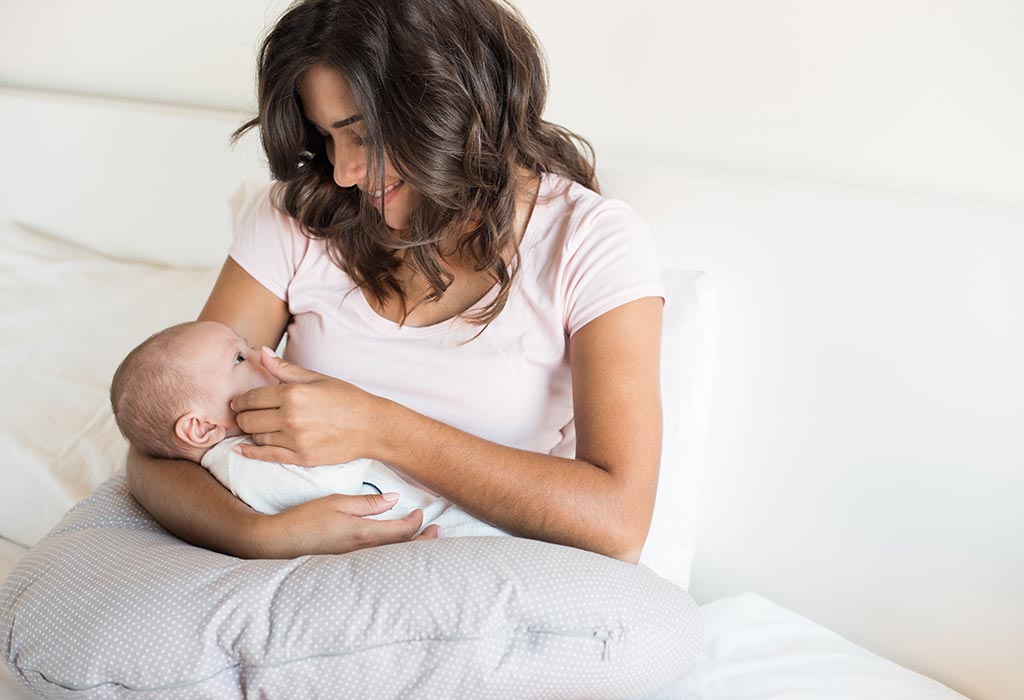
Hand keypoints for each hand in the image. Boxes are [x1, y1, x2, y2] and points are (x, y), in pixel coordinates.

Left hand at [231, 347, 386, 465]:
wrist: (372, 426)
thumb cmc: (347, 399)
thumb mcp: (317, 378)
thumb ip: (285, 369)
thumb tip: (261, 352)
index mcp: (293, 393)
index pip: (252, 398)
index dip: (241, 400)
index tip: (238, 402)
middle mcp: (291, 417)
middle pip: (249, 419)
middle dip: (242, 416)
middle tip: (243, 415)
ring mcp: (295, 439)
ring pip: (256, 438)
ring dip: (251, 433)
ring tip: (254, 428)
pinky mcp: (301, 457)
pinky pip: (267, 456)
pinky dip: (251, 452)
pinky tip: (242, 449)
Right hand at [251, 492, 440, 557]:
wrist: (277, 543)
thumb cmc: (304, 519)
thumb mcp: (336, 502)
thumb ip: (366, 503)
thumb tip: (393, 499)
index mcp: (363, 533)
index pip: (401, 532)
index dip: (416, 523)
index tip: (420, 513)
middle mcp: (363, 552)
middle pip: (403, 550)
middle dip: (423, 541)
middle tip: (436, 531)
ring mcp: (355, 562)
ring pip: (393, 557)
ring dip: (411, 548)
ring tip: (423, 538)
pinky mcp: (347, 565)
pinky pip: (379, 561)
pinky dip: (394, 554)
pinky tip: (396, 548)